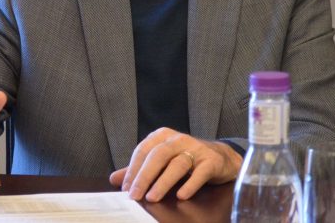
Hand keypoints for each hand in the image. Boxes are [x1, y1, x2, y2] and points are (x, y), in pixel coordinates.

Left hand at [109, 128, 242, 201]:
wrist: (220, 157)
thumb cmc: (186, 159)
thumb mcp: (162, 161)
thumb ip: (139, 169)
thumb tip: (114, 179)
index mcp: (162, 136)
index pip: (143, 151)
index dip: (133, 170)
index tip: (125, 189)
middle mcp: (178, 139)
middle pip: (158, 155)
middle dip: (144, 176)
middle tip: (135, 195)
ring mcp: (196, 148)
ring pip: (177, 164)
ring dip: (163, 182)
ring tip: (153, 198)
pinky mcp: (211, 161)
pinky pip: (199, 173)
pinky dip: (190, 184)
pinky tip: (181, 195)